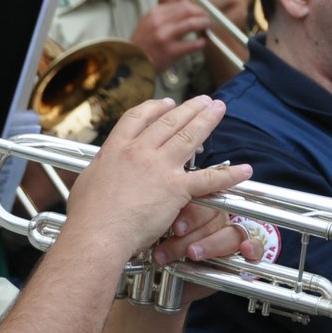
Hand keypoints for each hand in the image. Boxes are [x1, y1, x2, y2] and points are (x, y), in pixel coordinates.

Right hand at [63, 96, 253, 259]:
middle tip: (203, 99)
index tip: (166, 103)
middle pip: (168, 121)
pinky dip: (229, 175)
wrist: (97, 233)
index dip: (155, 107)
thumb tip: (100, 168)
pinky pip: (208, 179)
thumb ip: (100, 169)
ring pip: (189, 137)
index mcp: (116, 149)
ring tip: (219, 109)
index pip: (137, 118)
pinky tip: (244, 170)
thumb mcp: (87, 181)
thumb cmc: (87, 215)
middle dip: (189, 107)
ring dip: (207, 120)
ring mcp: (159, 168)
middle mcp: (139, 152)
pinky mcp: (175, 189)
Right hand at [129, 0, 211, 71]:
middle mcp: (159, 23)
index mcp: (154, 13)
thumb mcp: (149, 23)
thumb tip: (186, 9)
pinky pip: (192, 44)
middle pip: (187, 10)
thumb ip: (165, 15)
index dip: (194, 6)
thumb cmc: (143, 44)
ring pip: (191, 24)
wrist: (132, 63)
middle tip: (206, 18)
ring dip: (203, 24)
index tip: (199, 10)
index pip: (180, 3)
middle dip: (201, 13)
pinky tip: (203, 42)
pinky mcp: (171, 51)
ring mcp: (165, 37)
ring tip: (207, 27)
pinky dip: (201, 42)